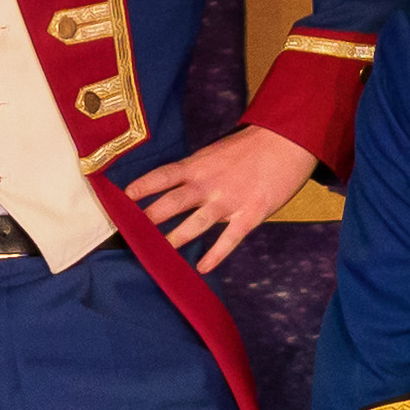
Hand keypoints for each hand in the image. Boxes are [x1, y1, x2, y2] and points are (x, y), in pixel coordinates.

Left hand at [125, 120, 317, 270]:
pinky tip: (202, 268)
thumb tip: (172, 188)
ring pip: (195, 224)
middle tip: (131, 234)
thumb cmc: (249, 148)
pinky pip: (229, 238)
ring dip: (175, 240)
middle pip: (172, 203)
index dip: (141, 187)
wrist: (287, 141)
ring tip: (158, 256)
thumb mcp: (215, 154)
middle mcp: (208, 184)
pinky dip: (215, 254)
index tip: (122, 199)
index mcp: (197, 166)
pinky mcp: (250, 214)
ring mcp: (228, 200)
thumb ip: (195, 172)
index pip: (162, 176)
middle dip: (150, 219)